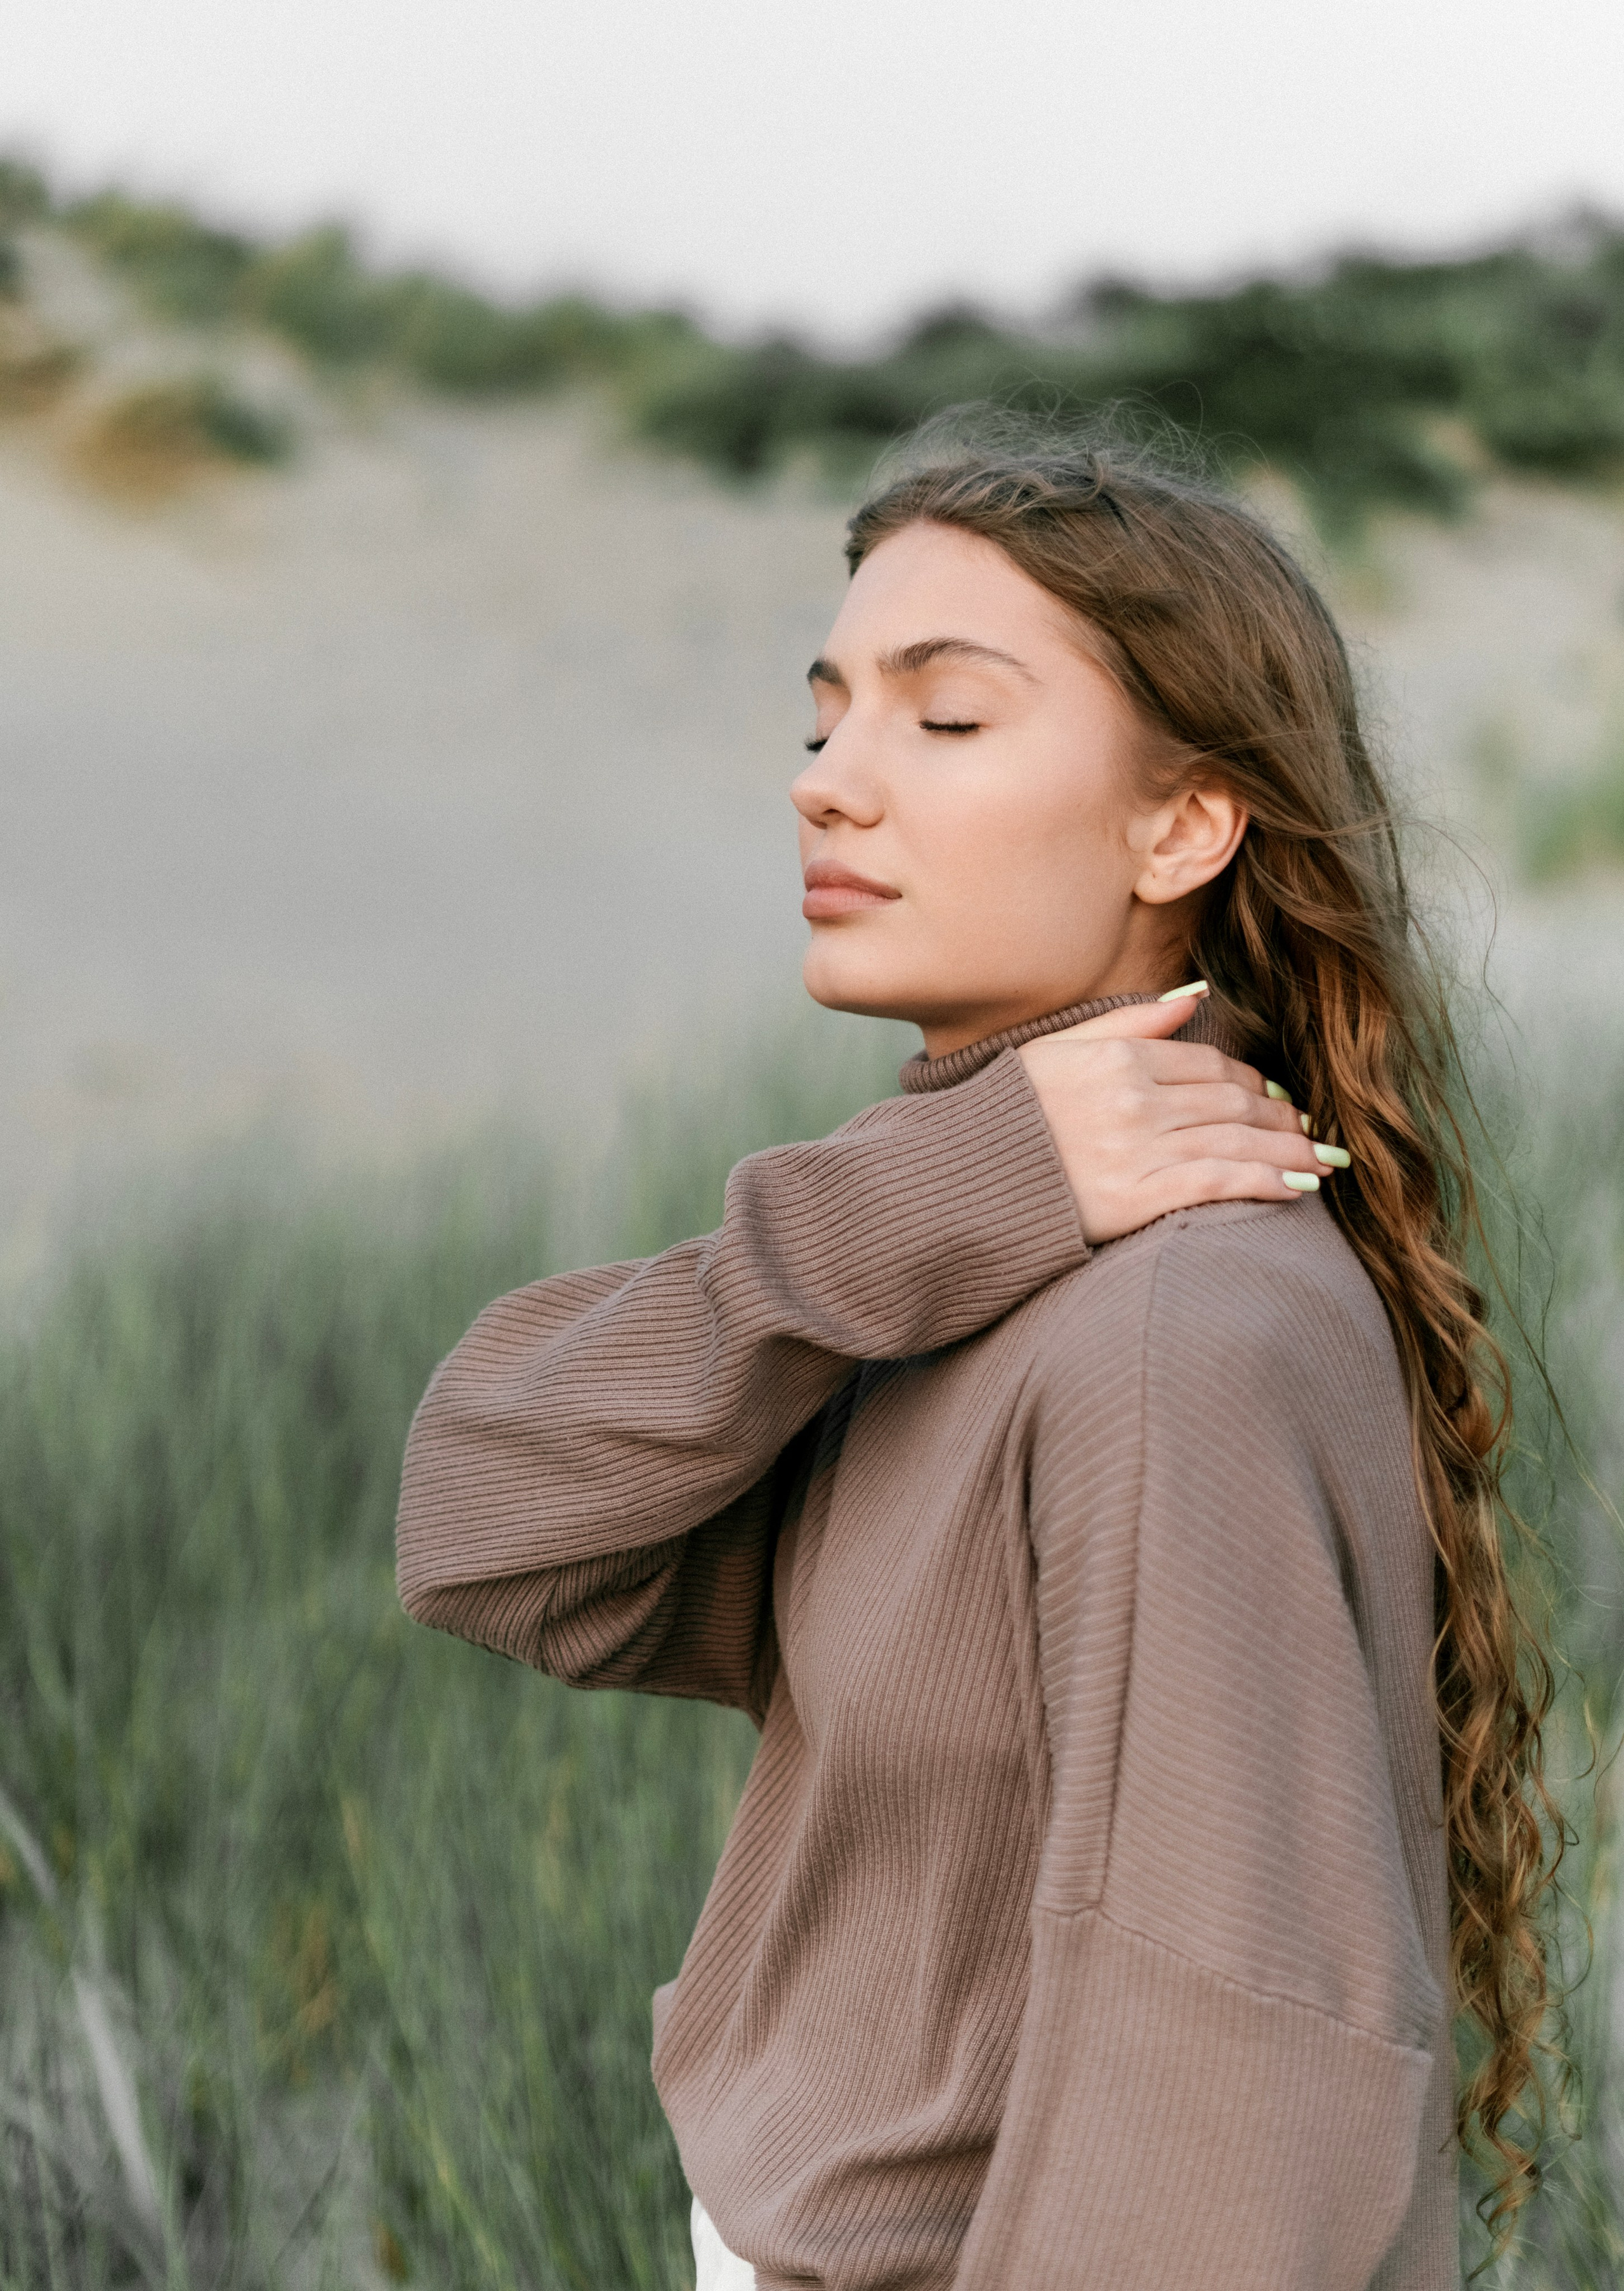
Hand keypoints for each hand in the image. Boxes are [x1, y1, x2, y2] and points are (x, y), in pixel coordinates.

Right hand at [1017, 991, 1340, 1243]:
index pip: (1209, 1065)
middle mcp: (1134, 1097)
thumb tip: (1195, 997)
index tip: (1274, 1098)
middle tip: (1311, 1130)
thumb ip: (1129, 1022)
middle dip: (1281, 1117)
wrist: (956, 1182)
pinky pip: (1219, 1182)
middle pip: (1232, 1102)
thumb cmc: (1003, 1118)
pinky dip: (1266, 1181)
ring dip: (1289, 1150)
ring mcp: (1137, 1146)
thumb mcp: (1057, 1051)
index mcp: (1118, 1057)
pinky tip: (1296, 1187)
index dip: (1251, 1083)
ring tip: (1321, 1161)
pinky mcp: (1137, 1196)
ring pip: (1237, 1140)